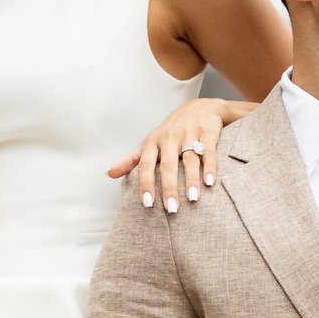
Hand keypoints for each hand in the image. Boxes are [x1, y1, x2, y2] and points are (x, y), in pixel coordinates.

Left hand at [108, 98, 250, 214]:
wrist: (199, 108)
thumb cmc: (169, 132)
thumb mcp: (149, 143)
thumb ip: (130, 160)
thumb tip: (108, 174)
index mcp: (153, 142)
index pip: (146, 165)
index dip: (146, 184)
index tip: (147, 204)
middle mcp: (170, 137)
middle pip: (168, 165)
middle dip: (169, 188)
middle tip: (171, 209)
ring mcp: (189, 134)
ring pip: (190, 159)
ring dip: (191, 180)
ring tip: (192, 199)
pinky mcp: (207, 132)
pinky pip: (209, 152)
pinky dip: (210, 167)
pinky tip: (210, 182)